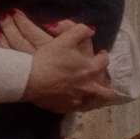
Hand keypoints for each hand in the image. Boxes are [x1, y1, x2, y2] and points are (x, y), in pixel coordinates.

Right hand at [2, 11, 116, 112]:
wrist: (30, 79)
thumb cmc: (49, 58)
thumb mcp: (65, 39)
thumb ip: (80, 31)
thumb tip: (91, 30)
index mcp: (90, 69)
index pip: (104, 62)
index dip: (103, 56)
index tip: (101, 54)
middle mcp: (89, 87)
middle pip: (107, 91)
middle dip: (109, 85)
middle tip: (103, 79)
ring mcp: (79, 100)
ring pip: (95, 102)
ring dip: (97, 97)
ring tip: (93, 94)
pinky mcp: (67, 108)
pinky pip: (80, 108)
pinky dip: (82, 104)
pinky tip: (78, 100)